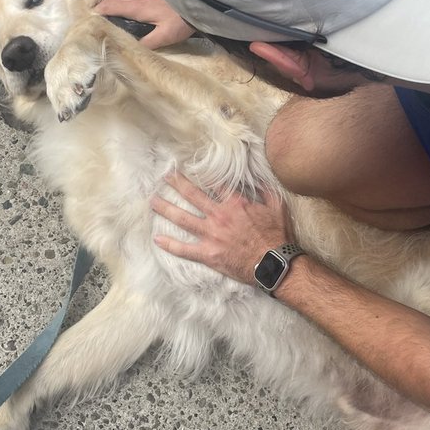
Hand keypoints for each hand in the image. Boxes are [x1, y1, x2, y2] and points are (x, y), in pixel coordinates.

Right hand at [96, 0, 194, 48]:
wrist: (200, 0)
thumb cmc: (183, 19)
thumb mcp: (166, 36)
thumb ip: (147, 43)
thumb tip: (130, 49)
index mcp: (138, 6)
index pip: (109, 6)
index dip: (96, 11)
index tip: (87, 19)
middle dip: (100, 6)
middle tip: (92, 17)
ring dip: (112, 4)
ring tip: (107, 16)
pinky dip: (124, 2)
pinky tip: (129, 11)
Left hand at [151, 173, 292, 283]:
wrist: (274, 262)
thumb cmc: (277, 235)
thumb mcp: (277, 206)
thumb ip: (266, 191)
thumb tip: (259, 179)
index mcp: (234, 203)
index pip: (215, 184)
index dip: (202, 174)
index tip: (192, 167)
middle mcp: (218, 215)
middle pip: (193, 195)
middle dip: (177, 184)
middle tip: (165, 176)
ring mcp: (211, 234)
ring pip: (183, 218)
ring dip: (166, 208)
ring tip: (153, 201)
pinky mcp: (208, 253)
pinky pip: (184, 249)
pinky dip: (170, 244)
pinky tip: (157, 239)